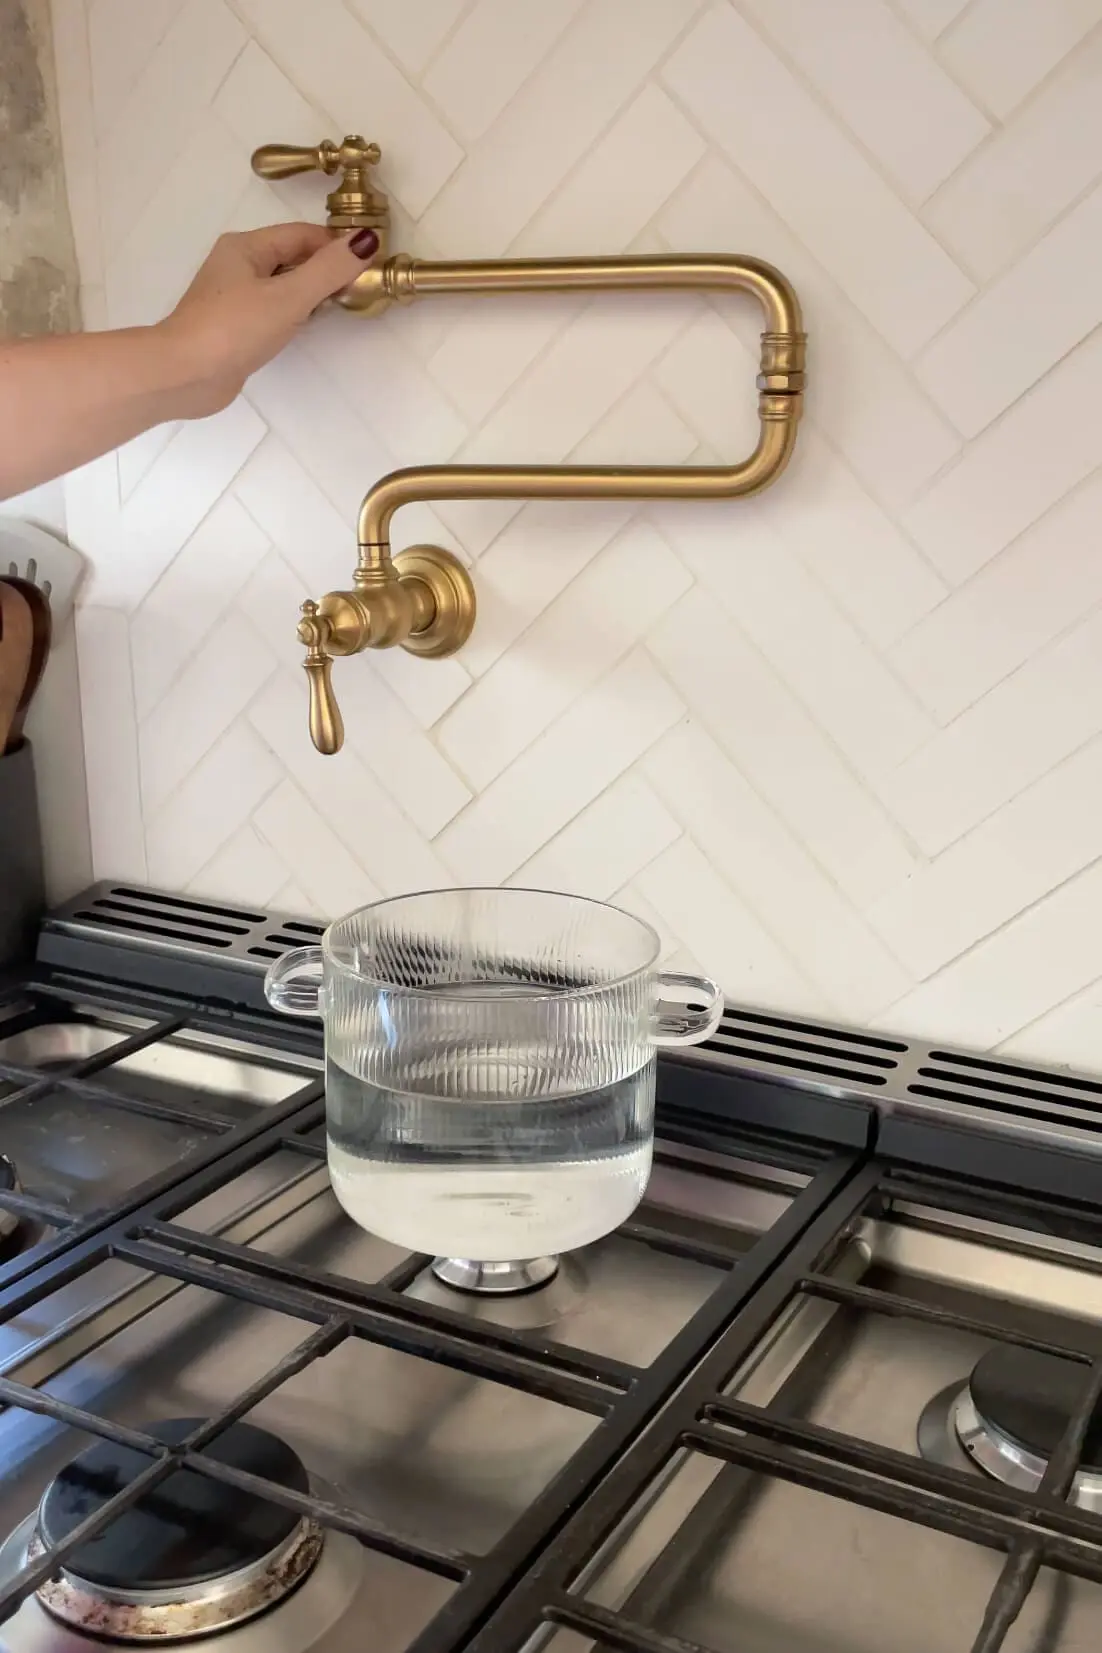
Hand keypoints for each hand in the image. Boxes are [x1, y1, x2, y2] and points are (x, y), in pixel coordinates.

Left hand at [159, 223, 378, 416]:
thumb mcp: (288, 297)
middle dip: (325, 269)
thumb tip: (365, 240)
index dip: (335, 245)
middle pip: (292, 257)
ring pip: (283, 284)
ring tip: (339, 307)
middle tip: (358, 288)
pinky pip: (273, 309)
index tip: (367, 264)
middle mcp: (238, 264)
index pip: (302, 235)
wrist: (185, 375)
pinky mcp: (235, 326)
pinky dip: (294, 312)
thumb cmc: (234, 330)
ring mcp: (234, 297)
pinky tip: (307, 327)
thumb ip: (328, 270)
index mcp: (246, 246)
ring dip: (310, 292)